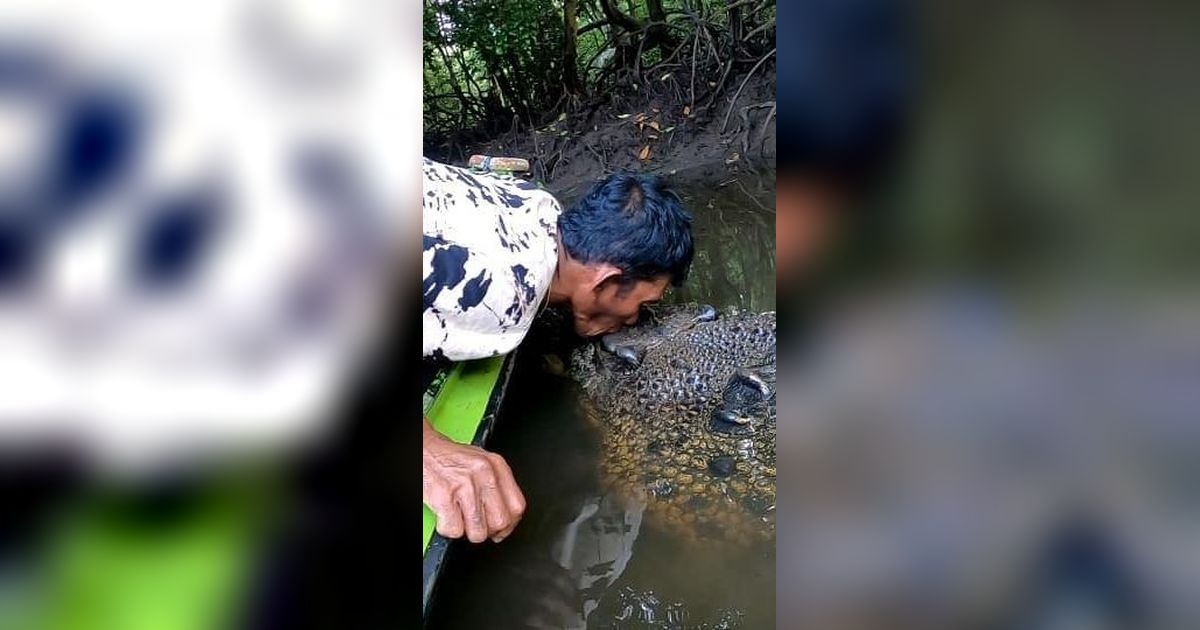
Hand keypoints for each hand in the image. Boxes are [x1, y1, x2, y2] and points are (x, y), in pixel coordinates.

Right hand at [423, 418, 525, 542]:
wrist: (422, 450)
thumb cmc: (448, 458)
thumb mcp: (480, 463)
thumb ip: (497, 485)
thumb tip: (507, 516)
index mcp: (496, 465)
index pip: (517, 506)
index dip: (509, 524)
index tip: (501, 528)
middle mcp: (483, 473)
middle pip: (500, 522)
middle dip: (488, 531)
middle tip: (478, 525)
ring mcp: (465, 485)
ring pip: (478, 532)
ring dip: (467, 531)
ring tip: (460, 517)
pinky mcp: (444, 497)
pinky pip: (454, 530)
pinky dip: (448, 528)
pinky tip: (446, 514)